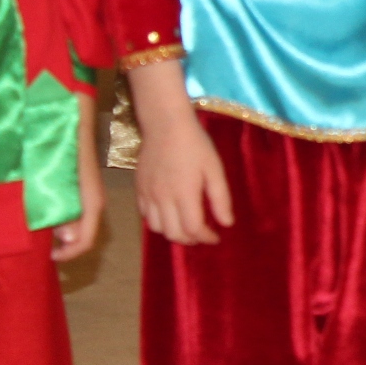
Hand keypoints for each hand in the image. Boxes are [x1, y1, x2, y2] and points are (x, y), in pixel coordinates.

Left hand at [51, 91, 103, 262]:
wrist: (65, 95)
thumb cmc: (55, 129)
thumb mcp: (52, 169)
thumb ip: (63, 204)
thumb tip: (68, 238)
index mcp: (88, 195)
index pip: (86, 238)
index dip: (69, 253)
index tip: (47, 256)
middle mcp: (89, 194)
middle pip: (82, 230)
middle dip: (62, 243)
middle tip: (35, 246)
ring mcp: (82, 185)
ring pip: (76, 217)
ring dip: (58, 228)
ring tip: (33, 230)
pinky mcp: (74, 176)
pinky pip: (70, 204)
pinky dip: (56, 214)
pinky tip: (37, 208)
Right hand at [133, 97, 232, 244]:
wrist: (165, 125)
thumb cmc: (195, 145)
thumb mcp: (214, 169)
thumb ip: (220, 198)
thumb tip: (226, 223)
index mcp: (184, 194)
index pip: (193, 229)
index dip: (206, 237)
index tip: (216, 236)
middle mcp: (163, 198)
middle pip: (173, 233)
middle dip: (190, 240)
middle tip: (202, 235)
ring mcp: (148, 194)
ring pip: (156, 228)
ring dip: (172, 233)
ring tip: (186, 228)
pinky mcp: (139, 188)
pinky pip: (145, 215)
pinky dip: (158, 222)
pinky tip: (169, 215)